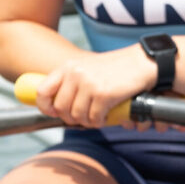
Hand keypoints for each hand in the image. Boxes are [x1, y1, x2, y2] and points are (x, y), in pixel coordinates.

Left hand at [31, 46, 159, 129]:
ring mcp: (89, 84)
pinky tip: (107, 115)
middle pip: (60, 108)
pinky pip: (93, 118)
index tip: (55, 112)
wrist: (142, 62)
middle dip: (71, 117)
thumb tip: (56, 106)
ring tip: (97, 116)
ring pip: (77, 116)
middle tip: (83, 116)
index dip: (45, 106)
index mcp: (68, 67)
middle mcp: (75, 74)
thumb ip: (71, 82)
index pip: (42, 91)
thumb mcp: (88, 68)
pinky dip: (100, 121)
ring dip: (87, 121)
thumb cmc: (117, 68)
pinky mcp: (103, 94)